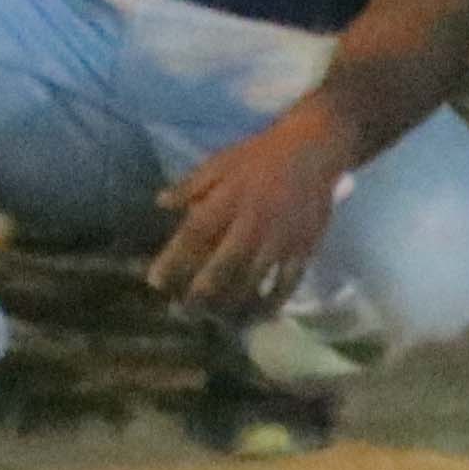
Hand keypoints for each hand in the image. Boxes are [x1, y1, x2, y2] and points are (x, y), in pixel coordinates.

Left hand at [147, 103, 360, 318]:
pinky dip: (271, 303)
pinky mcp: (303, 249)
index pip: (195, 234)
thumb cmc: (262, 155)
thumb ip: (191, 185)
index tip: (155, 281)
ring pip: (253, 282)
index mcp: (228, 199)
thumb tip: (160, 202)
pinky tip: (257, 315)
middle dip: (199, 294)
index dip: (174, 259)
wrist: (314, 149)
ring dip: (231, 305)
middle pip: (222, 267)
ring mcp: (280, 240)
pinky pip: (286, 284)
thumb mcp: (221, 161)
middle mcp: (252, 223)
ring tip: (215, 320)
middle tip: (182, 312)